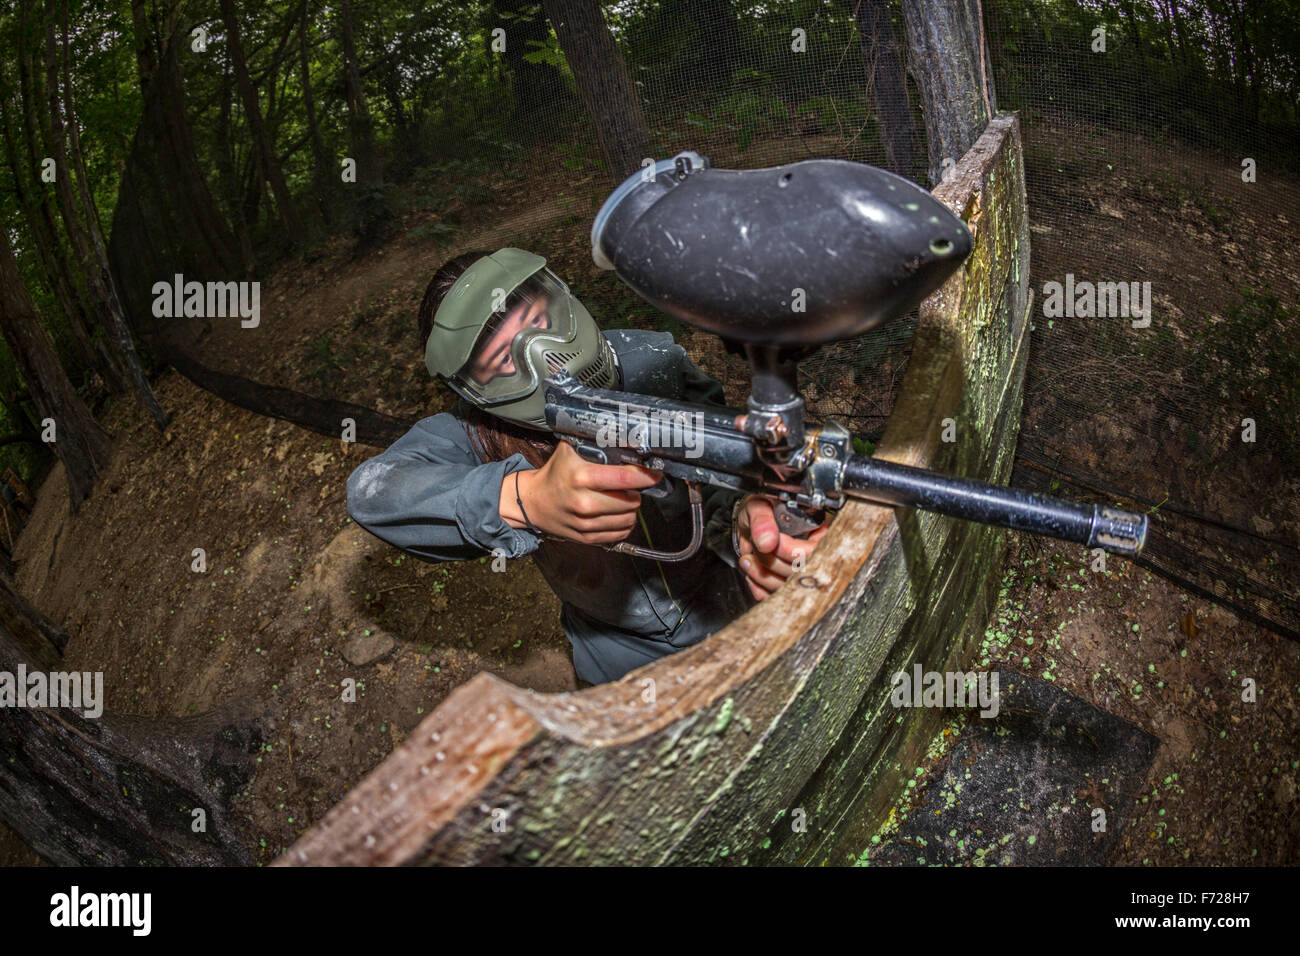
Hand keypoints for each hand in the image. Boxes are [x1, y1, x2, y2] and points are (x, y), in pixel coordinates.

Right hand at [501, 441, 662, 544]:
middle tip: (629, 485)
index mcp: (582, 477)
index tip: (655, 473)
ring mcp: (586, 523)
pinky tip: (617, 513)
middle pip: (632, 500)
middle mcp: (585, 502)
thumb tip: (624, 436)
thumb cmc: (554, 474)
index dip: (646, 475)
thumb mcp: (570, 450)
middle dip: (636, 491)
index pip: (626, 478)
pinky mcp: (586, 537)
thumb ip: (593, 442)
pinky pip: (619, 533)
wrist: (532, 502)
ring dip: (630, 508)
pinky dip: (624, 523)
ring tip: (622, 498)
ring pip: (629, 518)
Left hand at [734, 495, 827, 600]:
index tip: (770, 543)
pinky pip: (777, 597)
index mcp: (820, 530)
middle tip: (755, 549)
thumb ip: (762, 519)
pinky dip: (759, 589)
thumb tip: (767, 541)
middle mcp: (816, 553)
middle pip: (802, 572)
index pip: (815, 552)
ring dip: (762, 575)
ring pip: (789, 587)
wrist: (751, 520)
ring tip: (747, 560)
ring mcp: (803, 571)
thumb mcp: (759, 505)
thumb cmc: (761, 508)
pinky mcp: (788, 585)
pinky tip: (752, 573)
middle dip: (772, 562)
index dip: (792, 551)